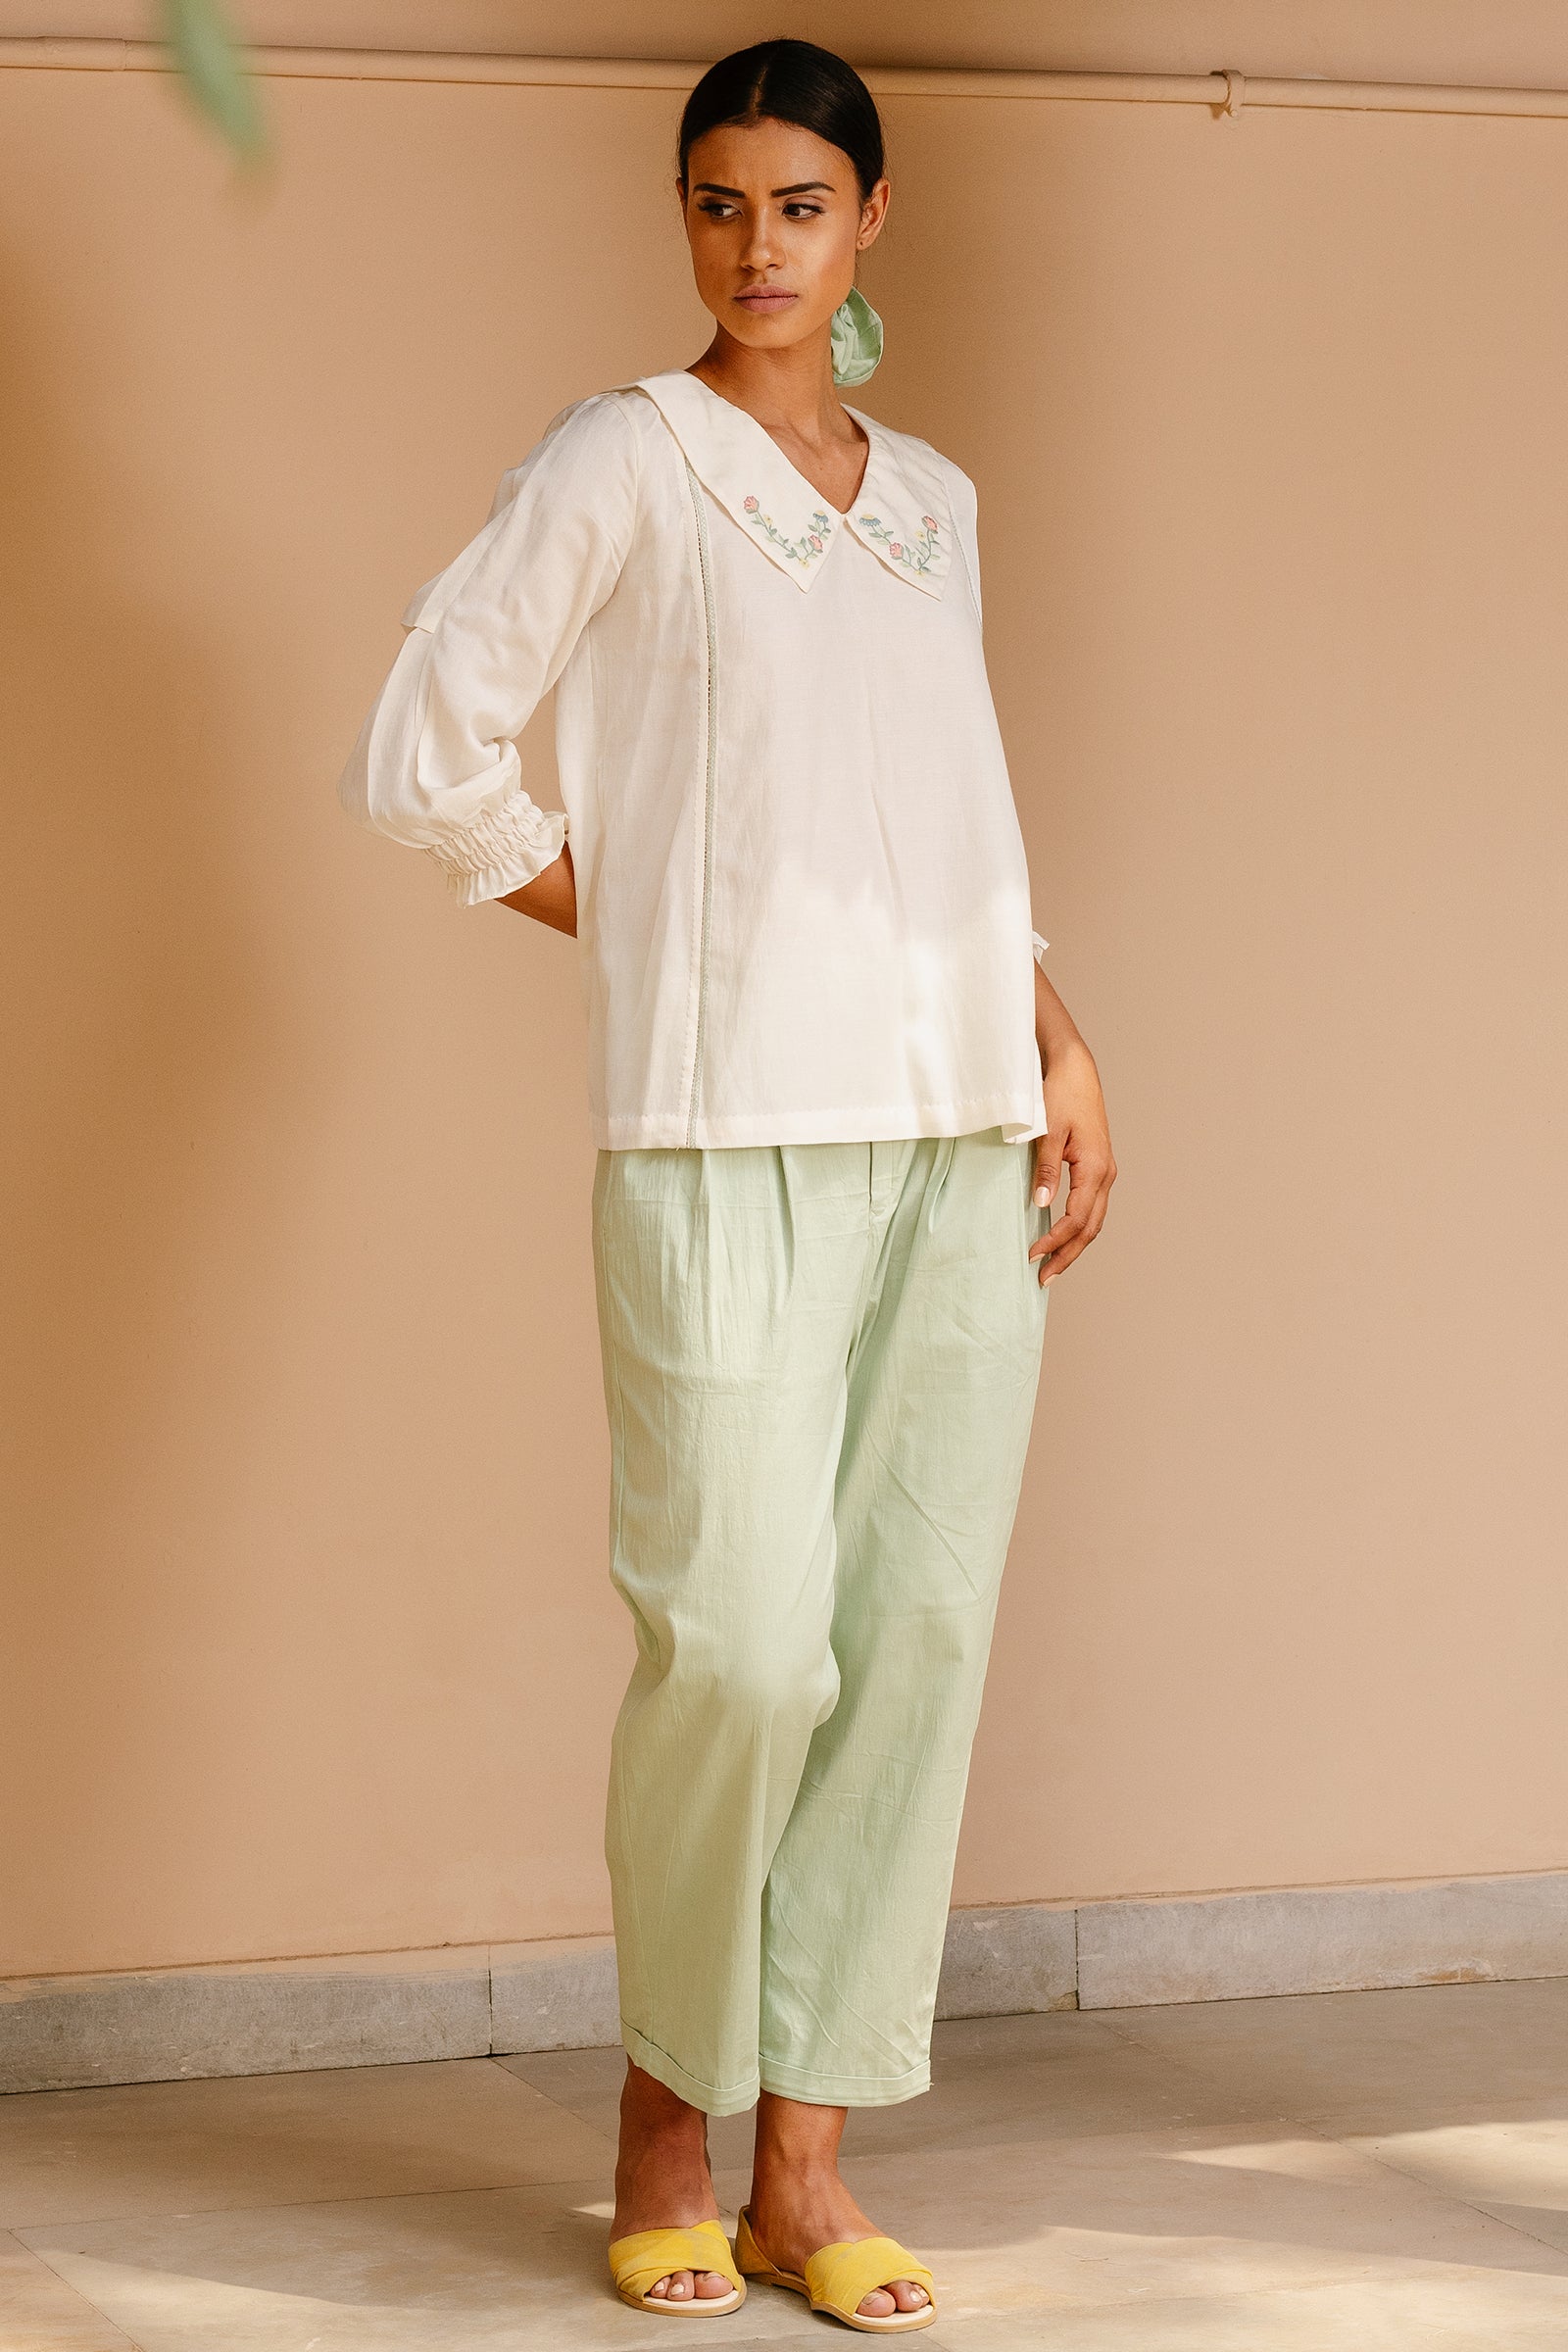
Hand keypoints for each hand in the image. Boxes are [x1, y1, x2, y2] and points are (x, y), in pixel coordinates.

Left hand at [1029, 1036, 1115, 1285]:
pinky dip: (1078, 1228)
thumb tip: (1039, 1205)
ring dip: (1074, 1245)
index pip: (1076, 1218)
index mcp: (1096, 1168)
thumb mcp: (1047, 1131)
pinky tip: (1060, 1236)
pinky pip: (1091, 1207)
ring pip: (1094, 1220)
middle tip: (1044, 1279)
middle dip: (1067, 1255)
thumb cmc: (1060, 1094)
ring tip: (1052, 1266)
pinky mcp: (1097, 1167)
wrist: (1075, 1069)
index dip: (1055, 1241)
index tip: (1032, 1255)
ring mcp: (1105, 1171)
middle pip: (1090, 1228)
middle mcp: (1106, 1174)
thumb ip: (1045, 1169)